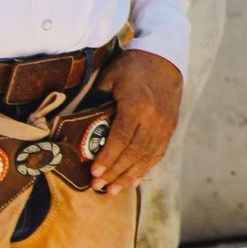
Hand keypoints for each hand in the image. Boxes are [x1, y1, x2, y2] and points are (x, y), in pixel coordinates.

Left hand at [89, 50, 183, 193]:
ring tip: (113, 190)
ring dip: (129, 176)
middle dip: (115, 172)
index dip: (108, 158)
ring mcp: (165, 125)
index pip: (121, 138)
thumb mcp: (110, 76)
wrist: (165, 57)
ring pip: (147, 157)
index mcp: (138, 105)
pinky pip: (158, 153)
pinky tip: (134, 180)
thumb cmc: (133, 66)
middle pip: (134, 153)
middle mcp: (154, 118)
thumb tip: (76, 123)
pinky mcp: (171, 127)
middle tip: (98, 186)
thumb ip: (96, 100)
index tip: (94, 172)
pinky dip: (146, 169)